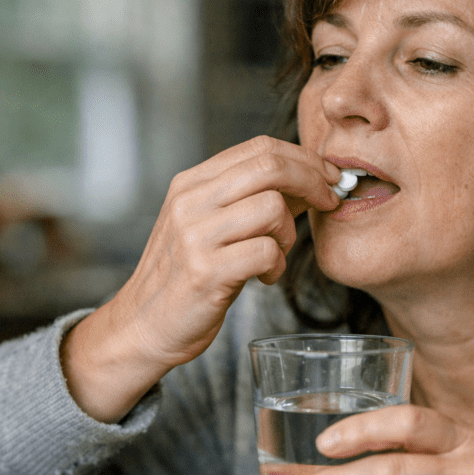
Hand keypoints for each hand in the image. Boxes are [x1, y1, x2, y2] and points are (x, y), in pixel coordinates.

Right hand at [63, 136, 340, 421]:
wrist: (142, 326)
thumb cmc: (186, 278)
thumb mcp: (211, 226)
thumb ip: (253, 200)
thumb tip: (311, 181)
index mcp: (191, 183)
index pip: (259, 148)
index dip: (305, 159)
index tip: (330, 177)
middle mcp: (189, 202)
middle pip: (270, 167)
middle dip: (314, 182)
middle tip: (330, 201)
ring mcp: (194, 236)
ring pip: (272, 208)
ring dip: (289, 233)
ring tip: (276, 254)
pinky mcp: (205, 271)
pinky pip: (266, 252)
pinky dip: (277, 265)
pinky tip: (265, 277)